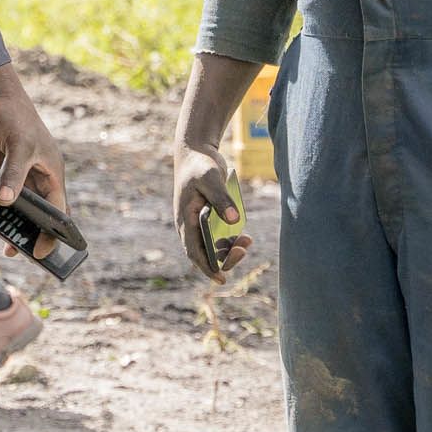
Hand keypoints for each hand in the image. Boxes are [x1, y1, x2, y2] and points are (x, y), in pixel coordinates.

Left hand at [0, 62, 66, 255]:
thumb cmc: (15, 115)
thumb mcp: (19, 145)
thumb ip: (13, 175)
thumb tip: (5, 203)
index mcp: (52, 173)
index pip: (58, 211)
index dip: (52, 234)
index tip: (40, 254)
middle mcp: (37, 178)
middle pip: (36, 216)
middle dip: (26, 233)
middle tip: (11, 248)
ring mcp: (18, 176)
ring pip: (15, 210)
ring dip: (4, 220)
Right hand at [173, 142, 250, 279]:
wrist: (196, 152)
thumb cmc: (200, 165)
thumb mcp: (210, 178)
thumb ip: (221, 199)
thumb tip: (234, 221)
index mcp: (185, 220)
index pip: (194, 251)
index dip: (206, 267)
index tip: (222, 279)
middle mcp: (190, 226)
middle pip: (205, 253)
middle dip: (225, 258)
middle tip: (243, 251)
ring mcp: (198, 223)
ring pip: (214, 247)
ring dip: (230, 249)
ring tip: (247, 241)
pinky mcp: (208, 217)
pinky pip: (220, 236)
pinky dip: (232, 239)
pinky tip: (245, 235)